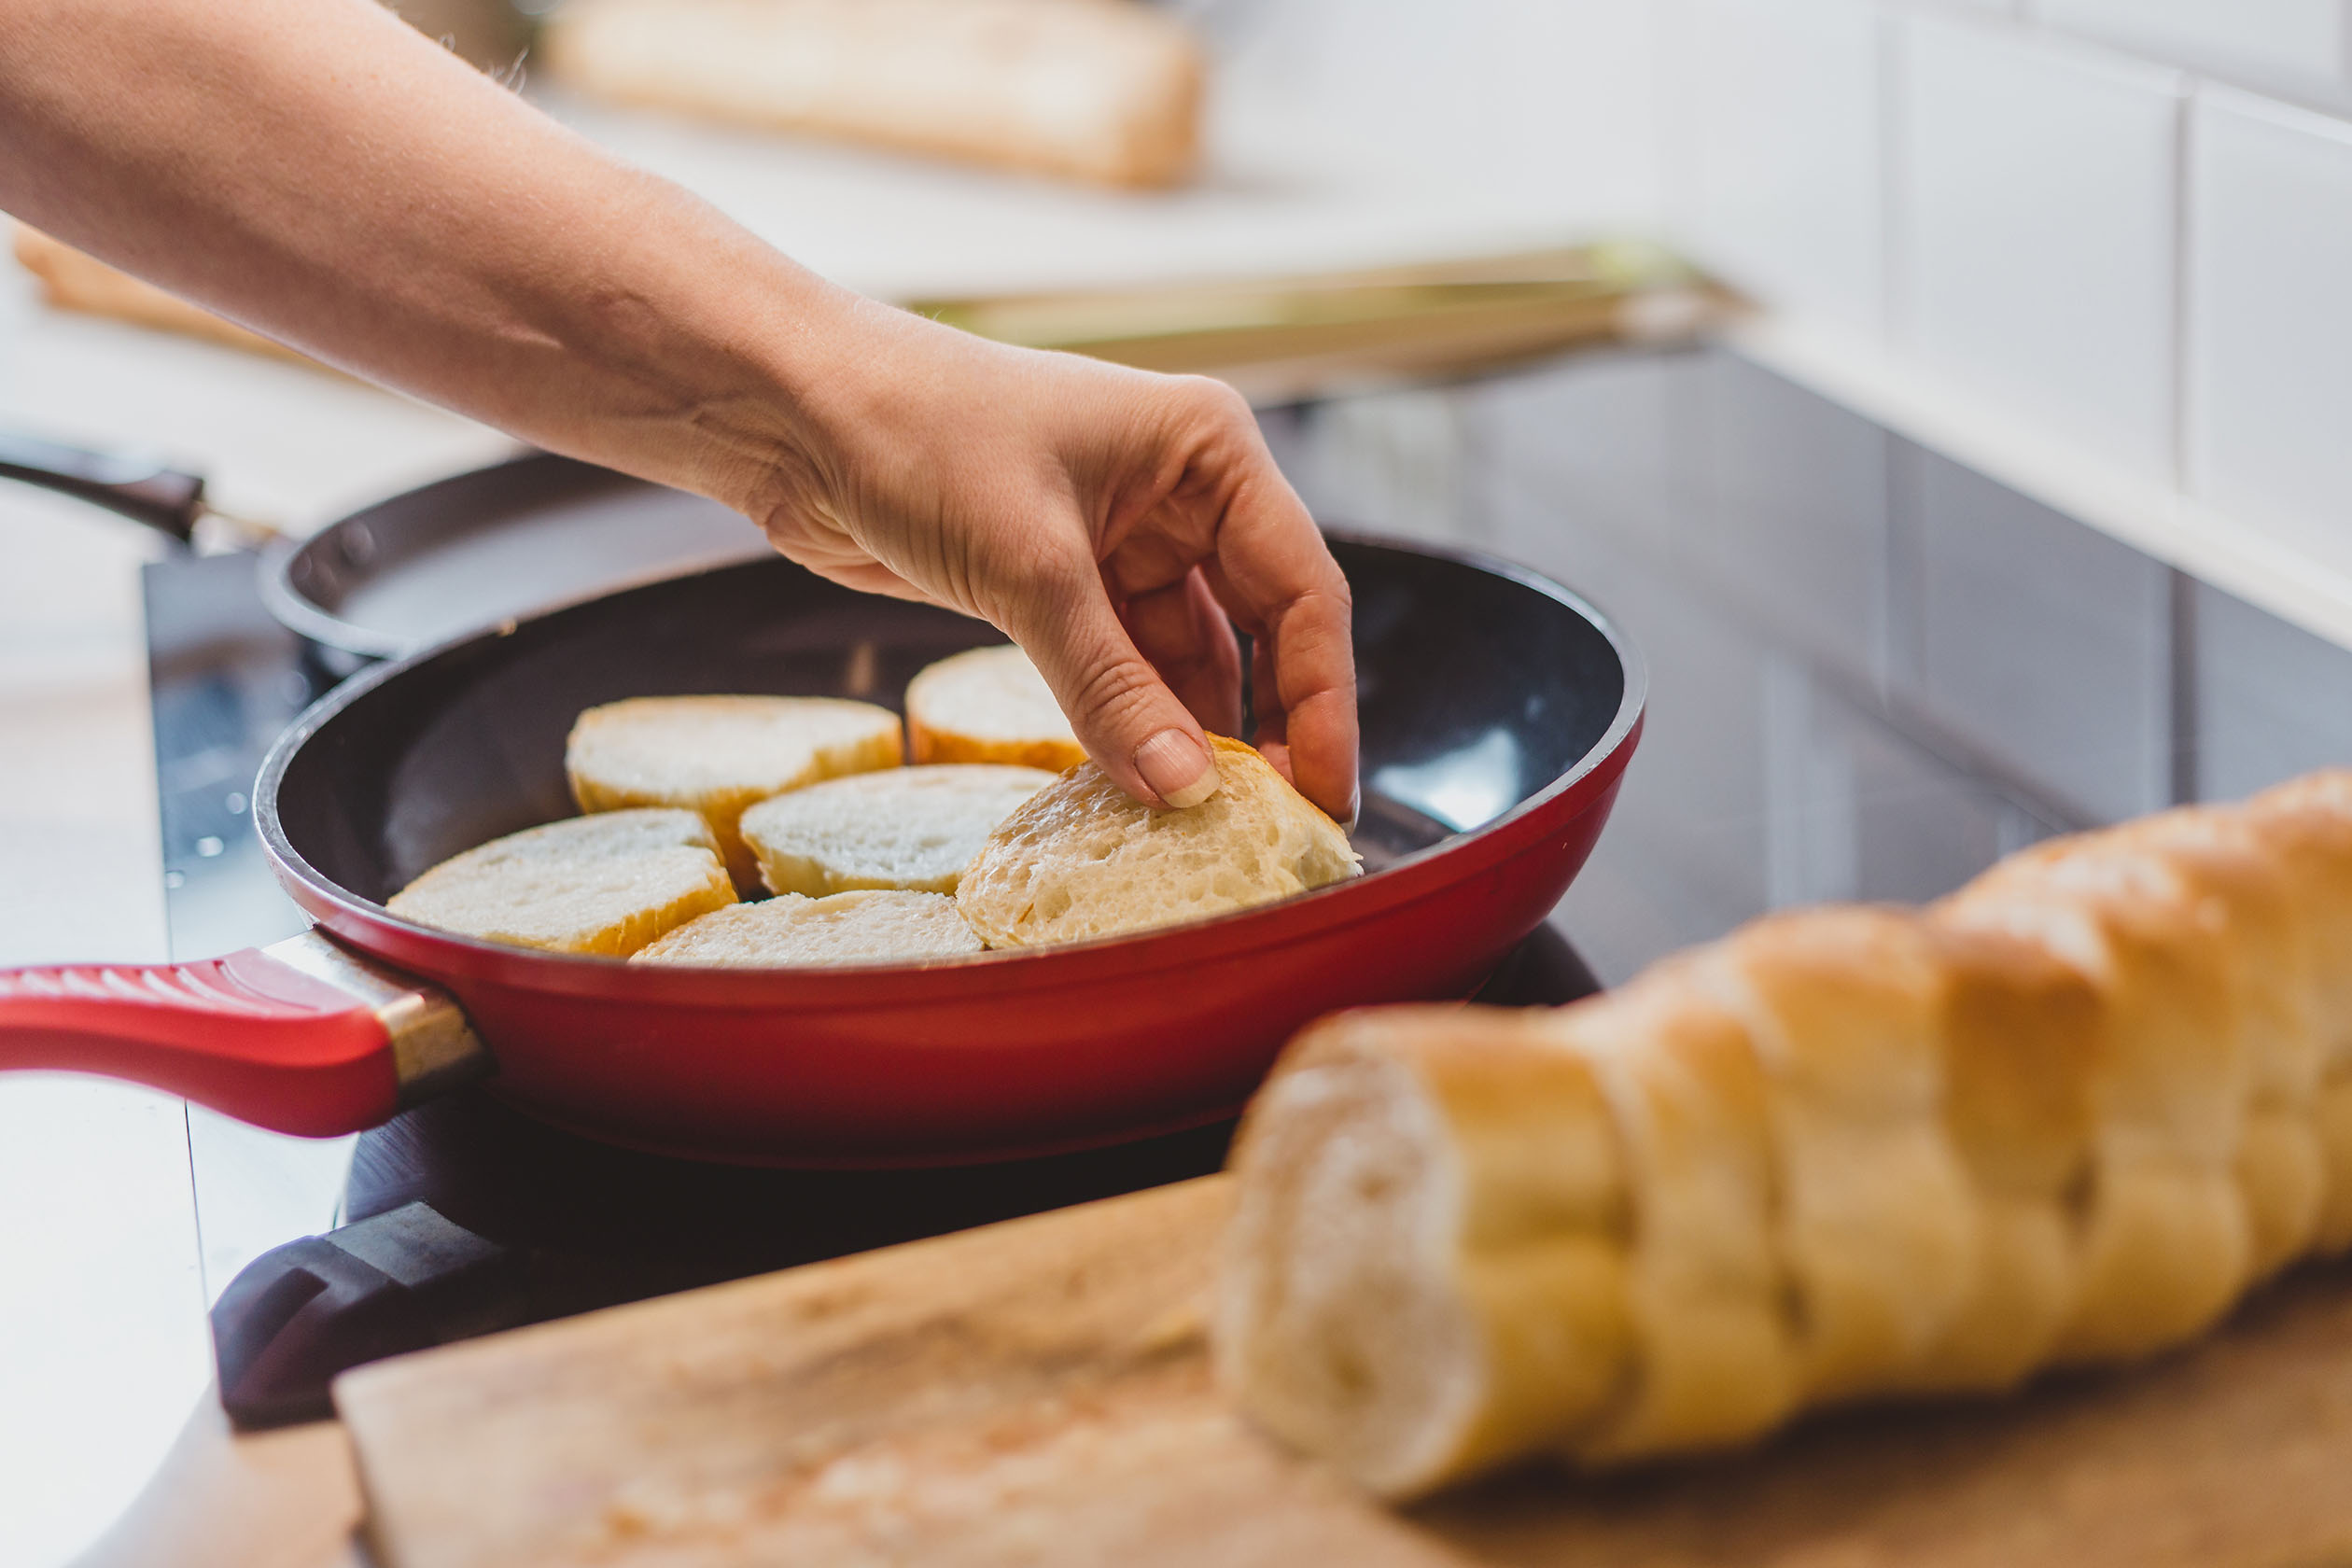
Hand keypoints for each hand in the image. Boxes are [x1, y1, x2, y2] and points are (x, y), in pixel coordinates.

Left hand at [757, 297, 1358, 821]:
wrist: (788, 412)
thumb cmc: (914, 435)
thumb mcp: (1028, 569)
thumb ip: (1112, 689)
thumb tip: (1186, 793)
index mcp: (1207, 451)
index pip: (1302, 592)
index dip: (1321, 703)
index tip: (1321, 798)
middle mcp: (1181, 493)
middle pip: (1261, 633)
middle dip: (1270, 730)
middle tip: (1275, 831)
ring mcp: (1122, 541)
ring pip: (1189, 663)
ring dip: (1191, 740)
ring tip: (1201, 829)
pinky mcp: (1061, 585)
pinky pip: (1123, 673)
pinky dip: (1130, 729)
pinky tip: (1136, 792)